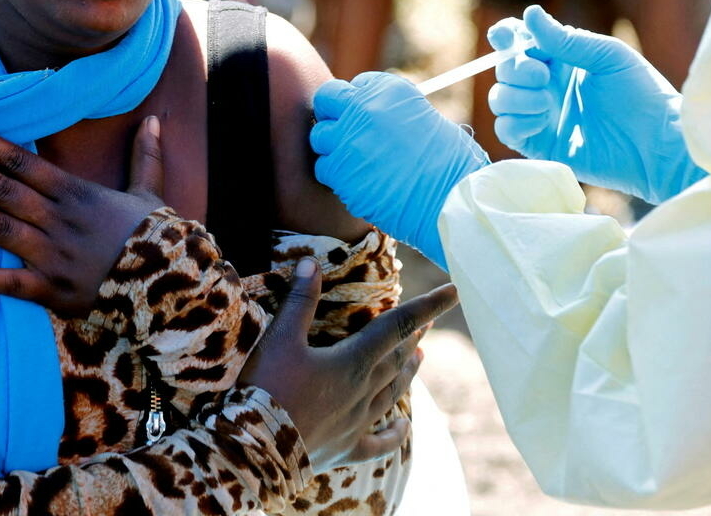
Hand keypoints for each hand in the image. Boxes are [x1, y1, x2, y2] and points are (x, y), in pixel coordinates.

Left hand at [0, 116, 163, 315]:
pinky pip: (10, 283)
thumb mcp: (150, 191)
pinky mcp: (51, 291)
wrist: (168, 287)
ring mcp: (51, 256)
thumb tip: (153, 119)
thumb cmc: (155, 238)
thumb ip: (146, 155)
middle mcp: (58, 220)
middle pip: (2, 189)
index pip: (22, 162)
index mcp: (76, 194)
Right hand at [241, 258, 457, 473]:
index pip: (398, 326)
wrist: (255, 448)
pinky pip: (379, 442)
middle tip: (429, 319)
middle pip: (398, 358)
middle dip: (415, 335)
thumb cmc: (267, 388)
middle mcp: (363, 391)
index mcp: (352, 362)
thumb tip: (312, 262)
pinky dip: (395, 434)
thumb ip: (299, 300)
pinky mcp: (345, 448)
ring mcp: (357, 423)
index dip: (427, 306)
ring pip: (393, 393)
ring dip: (408, 372)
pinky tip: (406, 428)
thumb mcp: (280, 338)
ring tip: (421, 358)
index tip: (454, 290)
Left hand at [310, 73, 486, 269]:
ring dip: (332, 147)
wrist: (452, 201)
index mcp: (390, 90)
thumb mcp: (427, 121)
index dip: (361, 103)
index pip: (358, 84)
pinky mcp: (339, 170)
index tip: (368, 118)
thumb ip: (393, 114)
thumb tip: (372, 119)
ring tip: (357, 163)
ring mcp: (347, 138)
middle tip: (344, 131)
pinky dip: (336, 176)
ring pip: (319, 136)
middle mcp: (364, 107)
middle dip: (331, 112)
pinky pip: (323, 168)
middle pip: (327, 98)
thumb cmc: (451, 166)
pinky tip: (359, 183)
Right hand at [487, 5, 705, 203]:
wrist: (657, 142)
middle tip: (543, 77)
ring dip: (515, 97)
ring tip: (546, 103)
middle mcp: (545, 84)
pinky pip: (506, 129)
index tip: (504, 38)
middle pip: (505, 69)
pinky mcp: (539, 143)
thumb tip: (529, 14)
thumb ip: (566, 40)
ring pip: (500, 99)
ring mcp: (540, 114)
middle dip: (516, 69)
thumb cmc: (642, 93)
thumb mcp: (608, 57)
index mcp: (560, 58)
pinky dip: (515, 122)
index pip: (519, 41)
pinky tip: (542, 120)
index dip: (504, 36)